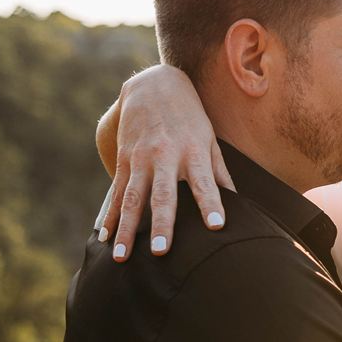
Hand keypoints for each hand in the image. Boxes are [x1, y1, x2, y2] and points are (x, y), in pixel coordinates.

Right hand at [96, 65, 231, 258]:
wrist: (153, 85)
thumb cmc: (189, 116)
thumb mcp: (209, 138)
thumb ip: (219, 171)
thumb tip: (238, 201)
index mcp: (192, 151)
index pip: (204, 182)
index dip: (211, 203)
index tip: (216, 226)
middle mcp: (165, 156)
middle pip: (163, 195)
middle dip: (161, 223)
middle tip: (160, 252)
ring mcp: (140, 159)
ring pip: (132, 198)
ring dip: (126, 228)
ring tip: (120, 256)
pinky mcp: (124, 160)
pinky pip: (116, 192)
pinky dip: (109, 215)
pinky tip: (103, 236)